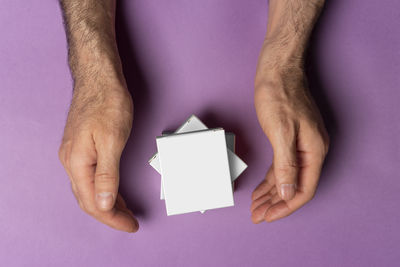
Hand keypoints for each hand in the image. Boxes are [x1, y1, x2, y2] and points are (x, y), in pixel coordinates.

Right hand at [58, 80, 137, 231]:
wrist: (99, 78)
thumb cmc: (107, 103)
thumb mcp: (112, 141)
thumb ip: (107, 175)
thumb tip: (104, 204)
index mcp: (77, 163)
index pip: (94, 203)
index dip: (113, 219)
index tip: (130, 225)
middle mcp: (71, 161)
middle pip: (88, 200)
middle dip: (110, 214)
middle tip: (130, 221)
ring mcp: (75, 154)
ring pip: (89, 190)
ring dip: (108, 203)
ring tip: (125, 211)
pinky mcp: (81, 148)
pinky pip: (90, 178)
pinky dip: (104, 189)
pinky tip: (114, 191)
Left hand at [251, 48, 328, 222]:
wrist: (277, 70)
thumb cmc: (279, 95)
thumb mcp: (281, 133)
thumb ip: (286, 166)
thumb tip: (288, 194)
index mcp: (314, 151)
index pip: (303, 190)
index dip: (285, 207)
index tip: (267, 216)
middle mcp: (311, 150)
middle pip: (295, 187)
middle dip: (275, 203)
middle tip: (257, 215)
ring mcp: (301, 145)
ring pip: (287, 178)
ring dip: (271, 193)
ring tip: (256, 205)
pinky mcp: (290, 139)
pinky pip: (281, 166)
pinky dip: (270, 179)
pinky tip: (262, 187)